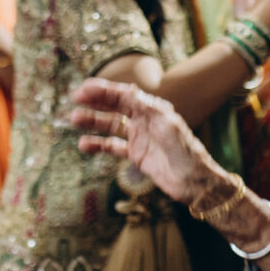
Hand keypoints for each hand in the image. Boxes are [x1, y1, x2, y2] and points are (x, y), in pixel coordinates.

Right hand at [69, 77, 226, 207]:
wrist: (194, 181)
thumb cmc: (185, 150)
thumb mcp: (167, 125)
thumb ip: (146, 108)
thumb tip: (128, 90)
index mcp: (153, 109)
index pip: (124, 95)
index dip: (104, 90)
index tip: (85, 89)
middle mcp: (144, 120)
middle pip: (115, 106)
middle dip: (95, 101)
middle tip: (75, 99)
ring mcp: (139, 137)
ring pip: (110, 125)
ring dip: (93, 121)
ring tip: (74, 119)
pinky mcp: (136, 155)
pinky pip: (112, 146)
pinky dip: (98, 145)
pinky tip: (84, 144)